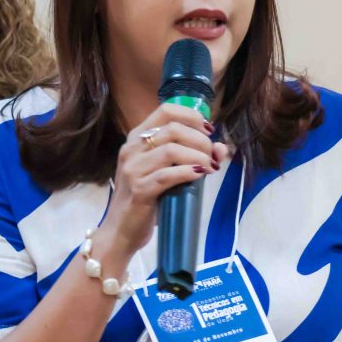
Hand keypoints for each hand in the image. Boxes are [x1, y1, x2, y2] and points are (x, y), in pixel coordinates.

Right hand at [100, 103, 227, 260]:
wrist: (121, 231)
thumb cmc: (144, 199)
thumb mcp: (164, 172)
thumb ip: (188, 156)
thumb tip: (221, 148)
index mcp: (136, 139)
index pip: (165, 110)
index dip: (192, 116)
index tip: (209, 131)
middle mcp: (131, 149)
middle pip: (173, 129)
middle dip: (200, 140)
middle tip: (212, 156)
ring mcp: (133, 169)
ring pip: (171, 150)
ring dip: (198, 156)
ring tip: (209, 167)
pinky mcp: (139, 190)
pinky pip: (168, 175)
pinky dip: (188, 172)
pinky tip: (200, 174)